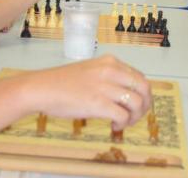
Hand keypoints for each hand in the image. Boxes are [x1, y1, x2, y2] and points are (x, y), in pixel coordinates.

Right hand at [23, 55, 151, 129]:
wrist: (42, 88)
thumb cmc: (62, 82)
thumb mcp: (91, 70)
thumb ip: (109, 77)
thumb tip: (126, 94)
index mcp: (111, 62)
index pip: (139, 77)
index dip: (142, 94)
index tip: (136, 105)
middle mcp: (112, 71)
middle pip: (144, 88)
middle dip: (145, 105)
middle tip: (136, 116)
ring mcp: (105, 87)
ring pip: (137, 103)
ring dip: (135, 117)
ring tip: (123, 123)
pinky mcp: (98, 103)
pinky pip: (123, 116)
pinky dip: (123, 124)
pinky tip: (114, 126)